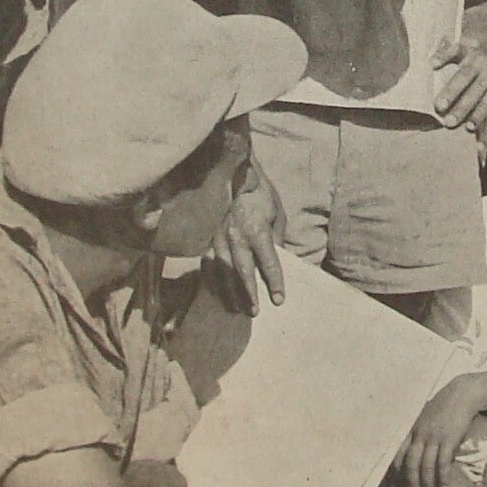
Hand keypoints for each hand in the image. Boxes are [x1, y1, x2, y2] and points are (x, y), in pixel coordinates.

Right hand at [206, 156, 286, 315]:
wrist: (235, 173)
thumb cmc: (260, 194)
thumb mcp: (277, 213)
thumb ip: (276, 238)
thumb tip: (278, 259)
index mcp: (258, 229)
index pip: (268, 262)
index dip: (275, 282)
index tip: (279, 300)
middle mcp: (236, 235)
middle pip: (243, 271)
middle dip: (249, 293)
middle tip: (254, 312)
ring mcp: (218, 236)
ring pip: (223, 270)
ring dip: (229, 291)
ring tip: (236, 308)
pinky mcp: (207, 235)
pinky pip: (208, 262)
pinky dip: (212, 279)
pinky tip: (216, 291)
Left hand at [398, 374, 486, 486]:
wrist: (463, 393)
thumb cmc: (445, 406)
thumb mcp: (425, 417)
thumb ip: (418, 432)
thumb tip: (414, 449)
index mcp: (412, 430)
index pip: (398, 456)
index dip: (396, 474)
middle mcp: (420, 434)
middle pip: (410, 465)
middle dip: (410, 484)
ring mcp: (434, 437)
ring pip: (425, 466)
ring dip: (426, 484)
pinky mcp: (449, 439)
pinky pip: (443, 462)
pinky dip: (443, 476)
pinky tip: (444, 486)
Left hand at [432, 40, 486, 131]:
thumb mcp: (472, 55)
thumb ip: (452, 58)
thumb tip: (431, 63)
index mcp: (469, 55)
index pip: (456, 51)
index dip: (443, 56)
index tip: (432, 64)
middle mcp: (480, 63)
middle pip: (463, 79)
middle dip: (451, 94)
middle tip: (438, 108)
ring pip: (477, 96)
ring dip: (465, 111)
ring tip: (453, 124)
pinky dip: (481, 120)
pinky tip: (473, 134)